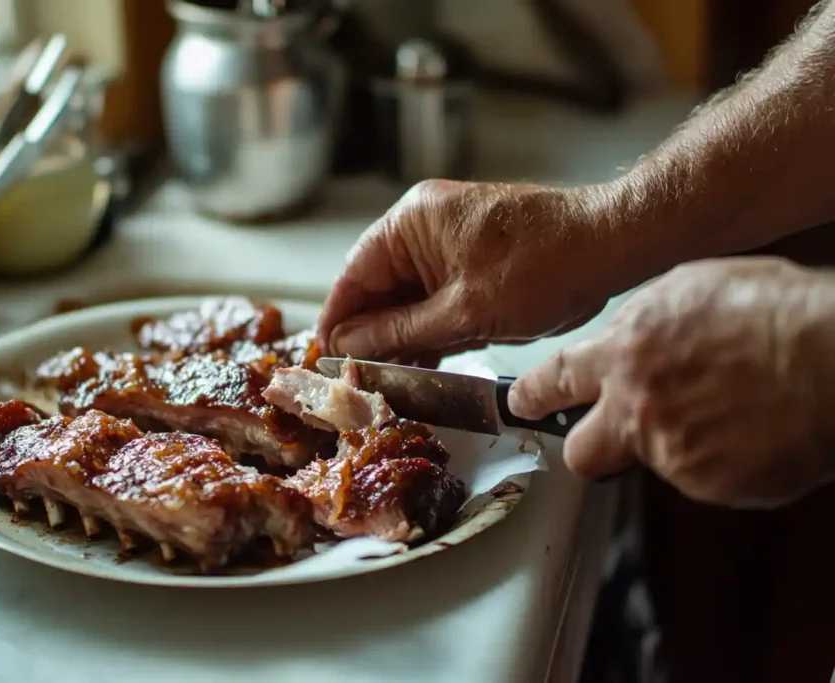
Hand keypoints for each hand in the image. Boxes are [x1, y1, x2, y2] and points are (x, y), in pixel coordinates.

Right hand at [317, 179, 619, 361]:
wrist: (612, 246)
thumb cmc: (545, 266)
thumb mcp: (464, 312)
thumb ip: (400, 332)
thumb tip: (350, 345)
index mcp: (412, 222)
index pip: (355, 276)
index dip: (338, 321)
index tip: (326, 360)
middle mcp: (424, 225)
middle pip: (378, 287)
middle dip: (369, 334)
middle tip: (358, 379)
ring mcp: (449, 243)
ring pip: (406, 296)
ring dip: (400, 336)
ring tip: (388, 379)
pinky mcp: (471, 261)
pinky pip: (435, 297)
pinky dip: (429, 328)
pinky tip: (422, 363)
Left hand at [508, 257, 834, 507]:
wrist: (830, 358)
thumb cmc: (775, 312)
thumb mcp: (692, 291)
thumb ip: (647, 325)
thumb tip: (634, 340)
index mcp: (626, 349)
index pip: (557, 378)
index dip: (534, 394)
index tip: (522, 402)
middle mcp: (635, 405)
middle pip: (580, 453)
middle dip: (590, 449)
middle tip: (613, 439)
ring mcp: (668, 449)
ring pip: (655, 464)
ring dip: (681, 448)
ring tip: (731, 414)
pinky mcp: (706, 484)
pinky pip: (704, 481)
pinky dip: (724, 465)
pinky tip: (753, 434)